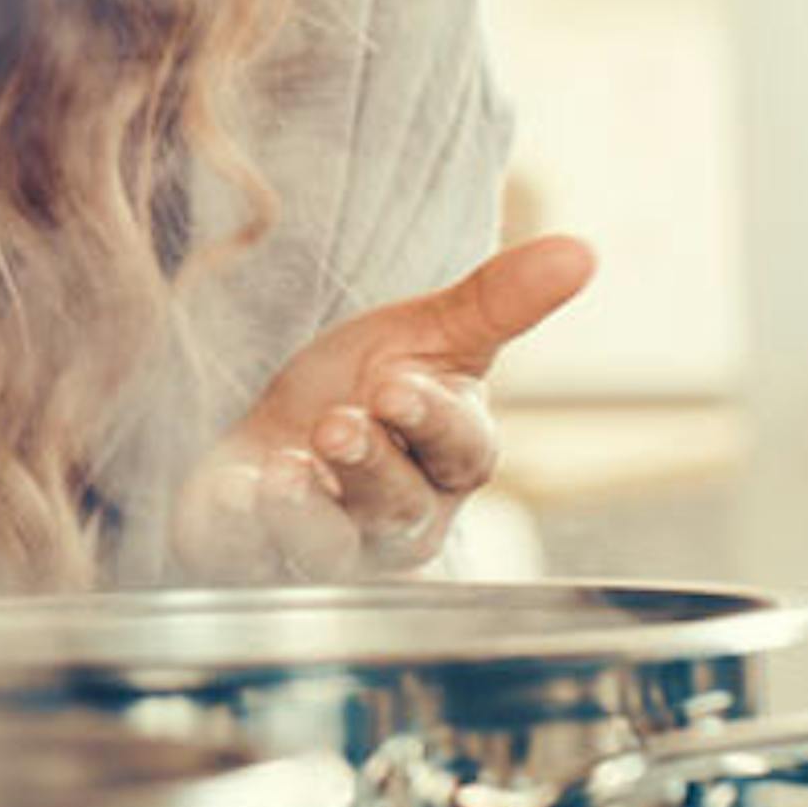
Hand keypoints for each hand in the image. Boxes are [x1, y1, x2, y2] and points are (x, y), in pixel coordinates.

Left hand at [172, 234, 595, 581]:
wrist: (285, 425)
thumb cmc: (371, 384)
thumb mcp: (430, 333)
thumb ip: (498, 300)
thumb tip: (582, 250)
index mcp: (450, 459)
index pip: (458, 448)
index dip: (431, 421)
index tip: (397, 388)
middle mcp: (400, 517)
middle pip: (396, 505)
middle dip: (367, 466)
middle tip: (334, 425)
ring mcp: (330, 545)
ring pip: (328, 548)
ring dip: (304, 514)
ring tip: (279, 472)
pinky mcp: (257, 552)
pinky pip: (250, 556)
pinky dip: (237, 531)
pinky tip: (225, 497)